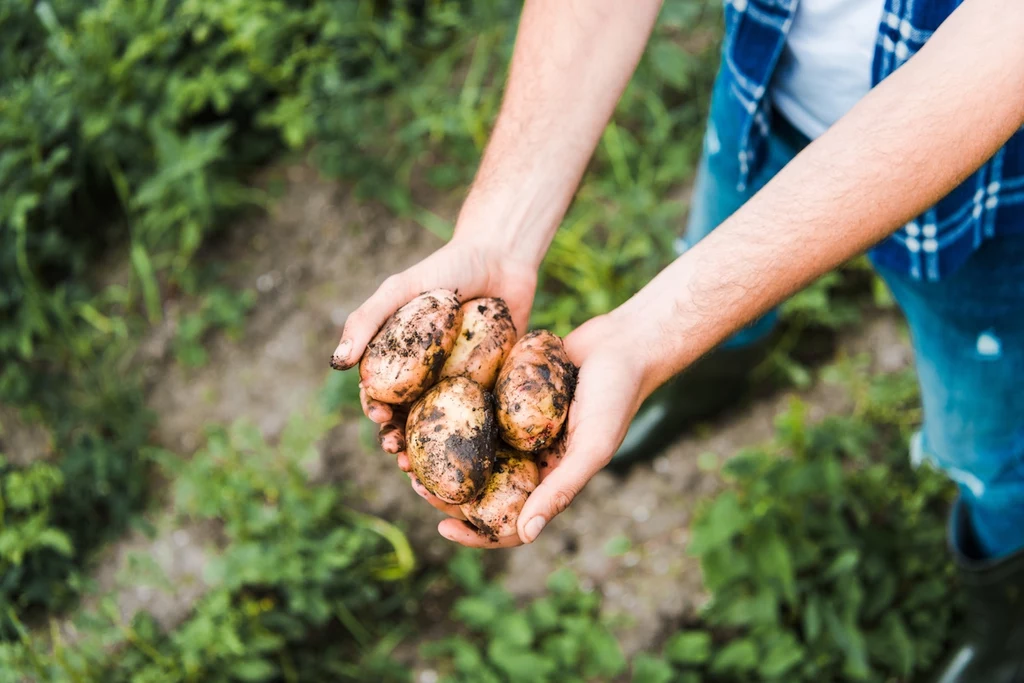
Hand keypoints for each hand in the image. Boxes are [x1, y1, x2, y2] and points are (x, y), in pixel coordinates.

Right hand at [332, 237, 537, 455]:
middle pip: (410, 421)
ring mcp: (462, 386)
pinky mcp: (495, 389)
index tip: (380, 422)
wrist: (503, 257)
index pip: (382, 395)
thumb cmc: (448, 267)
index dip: (377, 413)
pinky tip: (475, 463)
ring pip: (444, 431)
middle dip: (401, 444)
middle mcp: (429, 378)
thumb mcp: (402, 288)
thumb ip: (368, 320)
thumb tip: (336, 363)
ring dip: (431, 455)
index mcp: (401, 360)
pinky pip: (484, 422)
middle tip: (402, 456)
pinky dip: (475, 446)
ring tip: (428, 471)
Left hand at [432, 314, 648, 547]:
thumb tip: (524, 536)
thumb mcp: (592, 447)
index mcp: (548, 479)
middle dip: (446, 490)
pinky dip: (453, 412)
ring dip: (441, 452)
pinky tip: (425, 406)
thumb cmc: (616, 397)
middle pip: (481, 485)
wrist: (624, 343)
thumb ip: (561, 490)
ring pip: (472, 447)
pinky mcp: (509, 392)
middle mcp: (530, 457)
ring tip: (407, 447)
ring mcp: (518, 425)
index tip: (442, 526)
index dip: (475, 532)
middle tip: (412, 480)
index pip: (508, 520)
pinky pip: (476, 408)